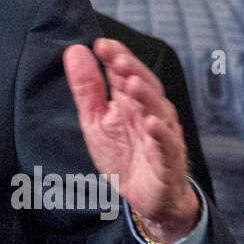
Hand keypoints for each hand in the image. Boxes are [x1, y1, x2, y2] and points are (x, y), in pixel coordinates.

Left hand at [63, 38, 198, 243]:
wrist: (144, 198)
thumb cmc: (123, 154)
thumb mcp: (95, 120)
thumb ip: (86, 88)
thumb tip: (75, 51)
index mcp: (131, 101)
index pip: (125, 72)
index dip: (116, 57)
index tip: (101, 44)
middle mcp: (151, 113)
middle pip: (146, 86)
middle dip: (133, 70)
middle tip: (118, 58)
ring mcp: (163, 136)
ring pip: (159, 112)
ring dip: (146, 96)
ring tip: (131, 83)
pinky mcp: (168, 162)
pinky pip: (167, 146)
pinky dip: (161, 135)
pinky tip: (152, 123)